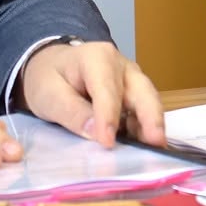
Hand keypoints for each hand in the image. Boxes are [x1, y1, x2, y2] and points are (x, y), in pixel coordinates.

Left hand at [19, 41, 166, 150]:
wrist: (51, 66)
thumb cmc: (48, 78)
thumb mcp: (48, 95)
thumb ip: (71, 112)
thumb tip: (94, 132)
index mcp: (97, 58)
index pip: (107, 90)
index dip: (109, 118)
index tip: (108, 143)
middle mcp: (121, 65)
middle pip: (141, 91)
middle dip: (151, 117)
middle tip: (156, 142)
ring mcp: (131, 78)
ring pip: (148, 100)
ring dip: (153, 124)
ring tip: (156, 148)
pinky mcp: (133, 93)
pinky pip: (143, 109)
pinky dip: (146, 127)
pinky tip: (145, 145)